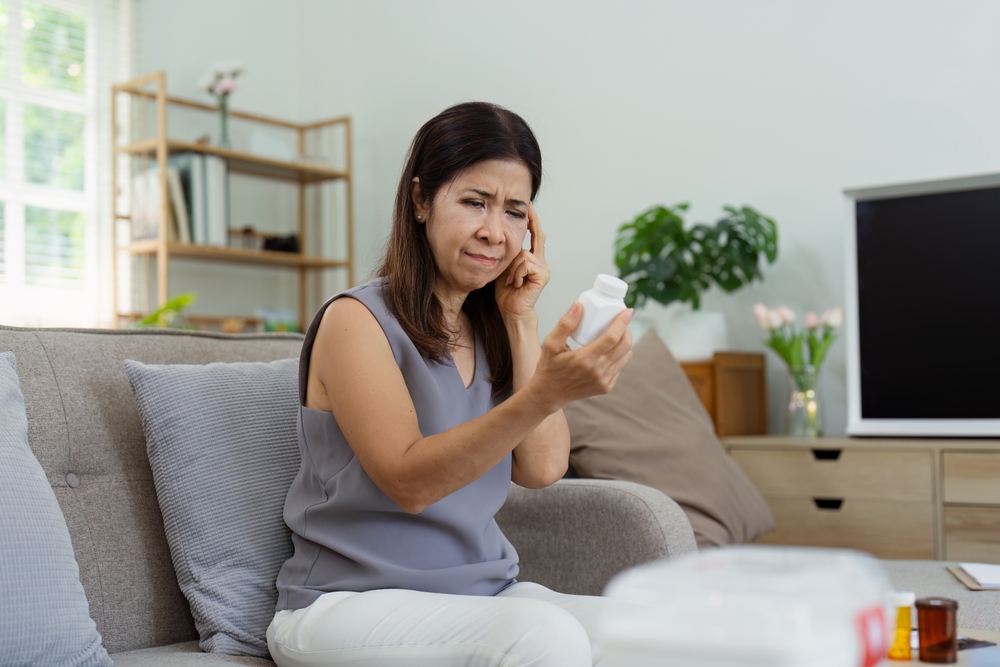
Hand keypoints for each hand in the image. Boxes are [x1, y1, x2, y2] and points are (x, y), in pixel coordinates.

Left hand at [495, 203, 549, 321]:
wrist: (511, 310)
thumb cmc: (506, 292)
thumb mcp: (504, 267)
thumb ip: (507, 254)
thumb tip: (501, 237)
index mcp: (533, 259)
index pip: (535, 236)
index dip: (533, 221)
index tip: (529, 207)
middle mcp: (541, 262)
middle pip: (538, 236)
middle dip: (533, 222)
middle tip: (528, 208)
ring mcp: (543, 269)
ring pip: (523, 254)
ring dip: (512, 268)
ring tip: (510, 280)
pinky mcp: (542, 276)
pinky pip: (525, 265)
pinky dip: (516, 273)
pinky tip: (516, 284)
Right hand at [528, 302, 633, 412]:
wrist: (550, 393)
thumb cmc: (549, 367)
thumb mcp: (551, 343)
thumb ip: (565, 324)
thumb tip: (578, 305)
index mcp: (584, 359)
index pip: (612, 338)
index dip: (622, 323)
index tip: (627, 311)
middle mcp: (597, 372)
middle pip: (624, 346)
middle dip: (627, 330)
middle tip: (622, 321)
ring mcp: (603, 381)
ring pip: (625, 356)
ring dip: (625, 342)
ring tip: (617, 333)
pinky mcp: (606, 387)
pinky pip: (620, 366)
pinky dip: (619, 355)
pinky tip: (610, 349)